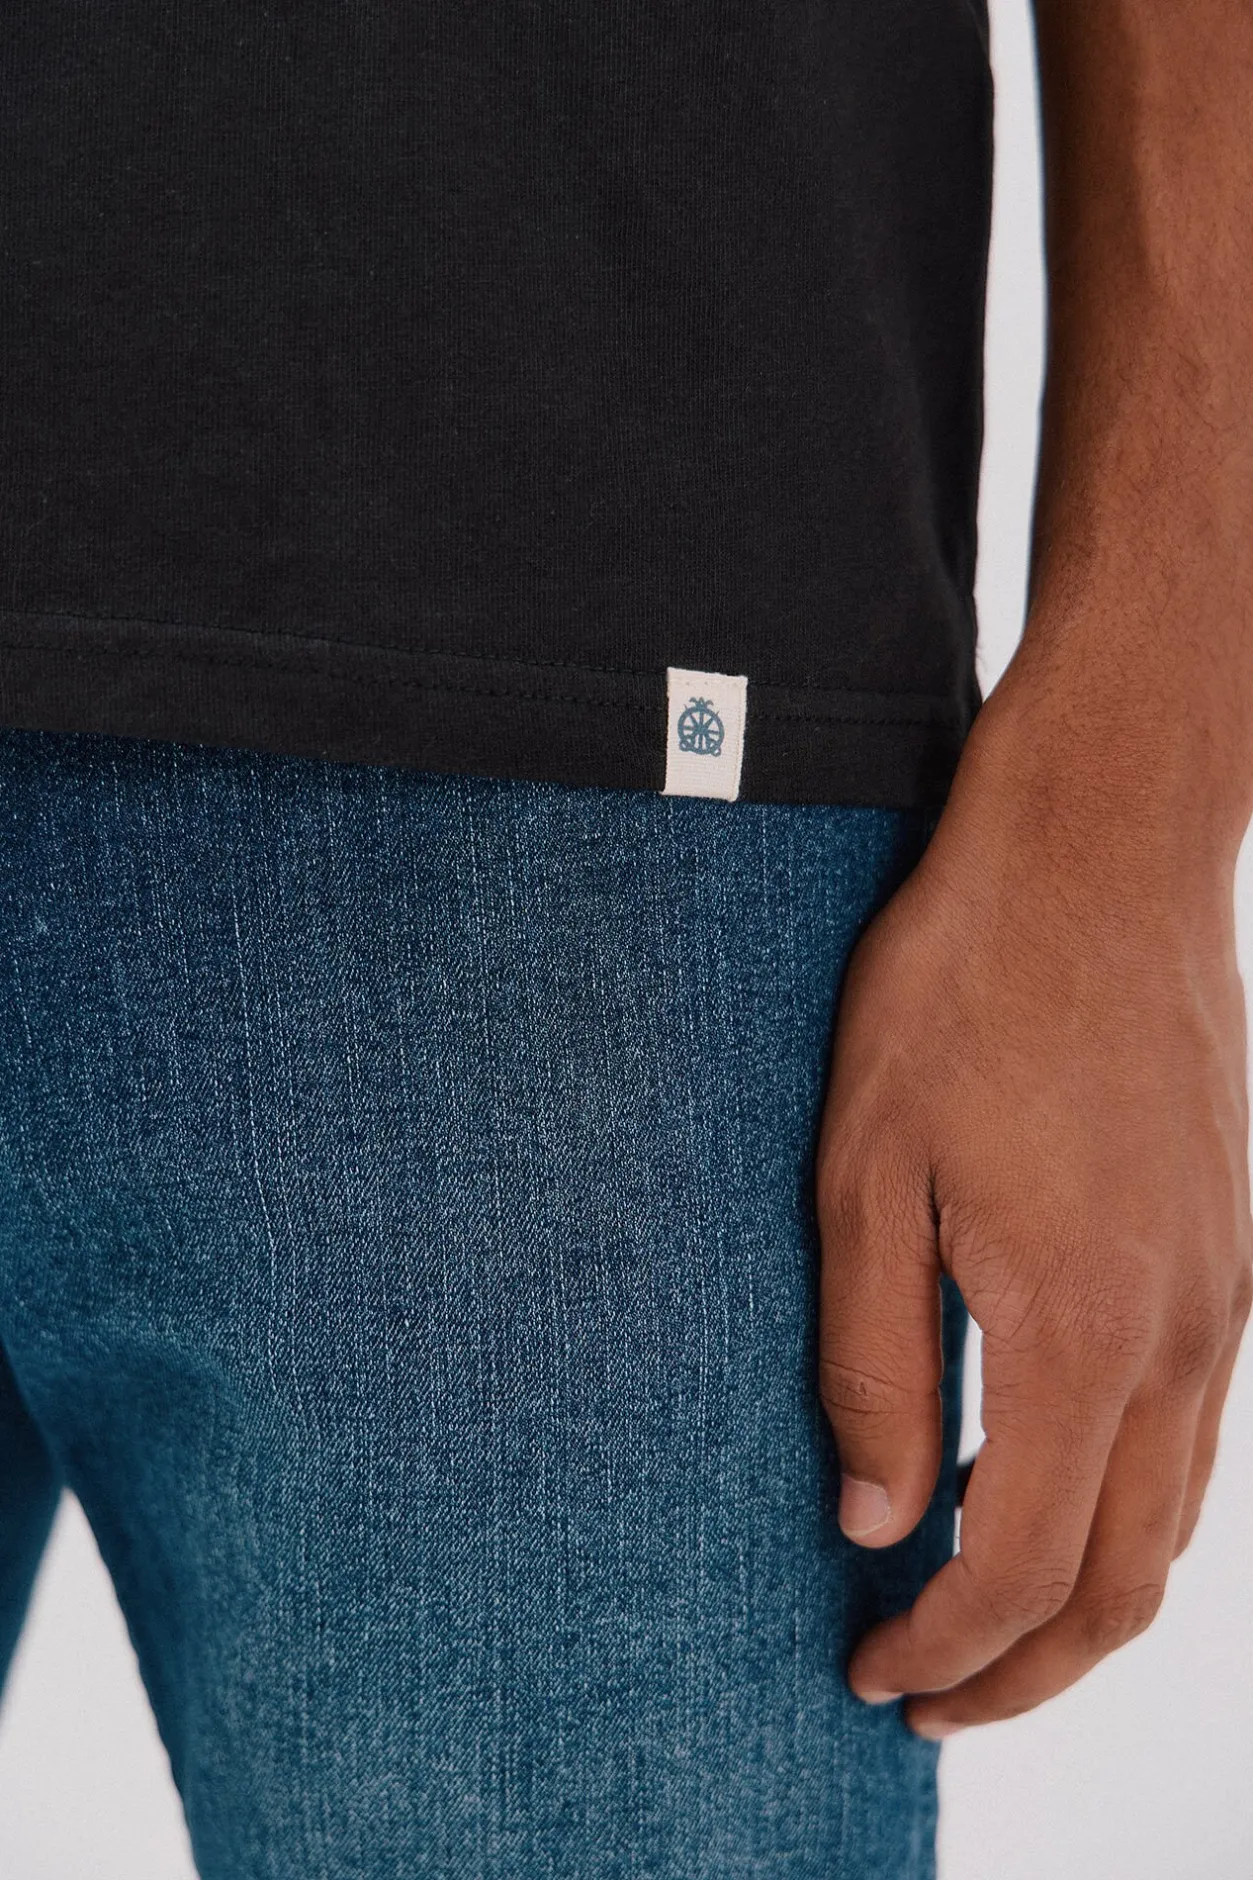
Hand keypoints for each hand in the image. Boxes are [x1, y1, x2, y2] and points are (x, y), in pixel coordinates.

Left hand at [815, 679, 1252, 1735]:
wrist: (1099, 859)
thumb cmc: (964, 991)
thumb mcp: (865, 1174)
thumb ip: (873, 1362)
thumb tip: (876, 1519)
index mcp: (1076, 1328)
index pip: (1017, 1568)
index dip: (943, 1651)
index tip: (870, 1672)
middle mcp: (1176, 1339)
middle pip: (1120, 1585)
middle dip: (1019, 1674)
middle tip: (920, 1695)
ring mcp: (1221, 1301)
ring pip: (1172, 1525)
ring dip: (1080, 1606)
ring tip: (981, 1630)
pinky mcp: (1227, 1257)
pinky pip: (1193, 1441)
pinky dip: (1127, 1517)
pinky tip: (1054, 1497)